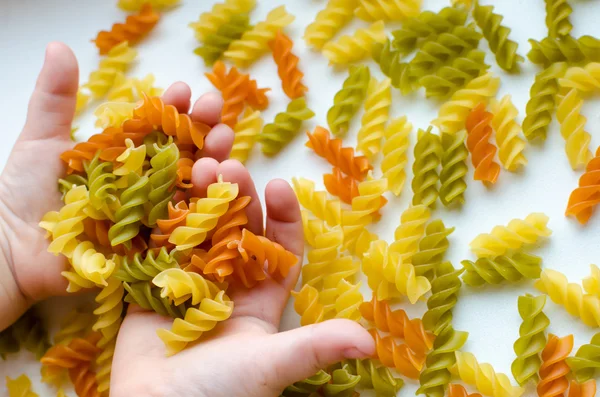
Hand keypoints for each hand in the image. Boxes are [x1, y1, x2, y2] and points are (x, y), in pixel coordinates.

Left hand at [0, 42, 231, 329]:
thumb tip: (60, 48)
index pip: (159, 128)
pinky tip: (220, 186)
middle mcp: (146, 183)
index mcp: (125, 157)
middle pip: (185, 153)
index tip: (184, 90)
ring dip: (214, 161)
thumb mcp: (42, 141)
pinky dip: (208, 206)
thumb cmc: (24, 196)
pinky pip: (189, 226)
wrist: (14, 250)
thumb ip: (55, 99)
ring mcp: (154, 214)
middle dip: (204, 128)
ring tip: (220, 142)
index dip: (175, 108)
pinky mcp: (157, 245)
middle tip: (214, 109)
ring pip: (194, 186)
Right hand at [111, 95, 373, 395]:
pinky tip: (166, 188)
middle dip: (238, 198)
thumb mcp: (270, 364)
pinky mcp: (153, 283)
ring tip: (202, 167)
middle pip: (237, 232)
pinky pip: (161, 244)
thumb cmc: (217, 393)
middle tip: (233, 166)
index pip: (280, 249)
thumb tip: (368, 342)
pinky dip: (163, 217)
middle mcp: (227, 286)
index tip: (280, 186)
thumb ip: (314, 346)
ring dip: (202, 199)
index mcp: (261, 301)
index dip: (284, 217)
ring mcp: (189, 282)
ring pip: (200, 231)